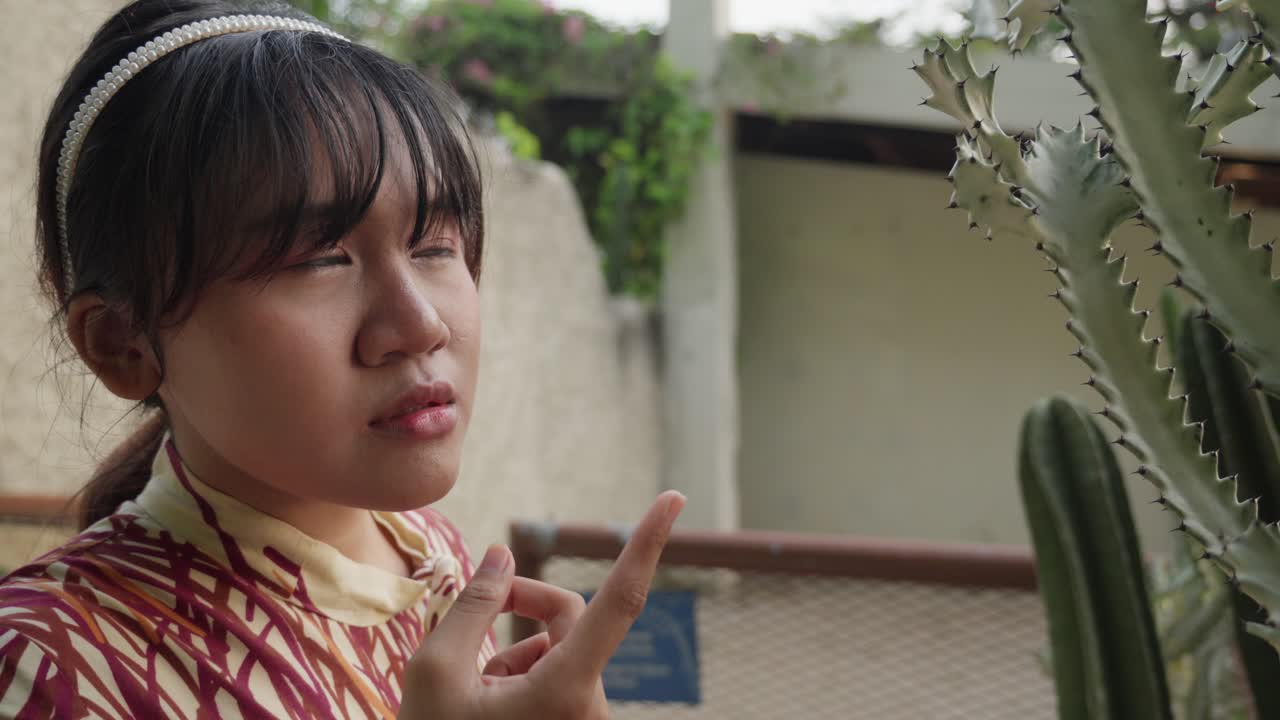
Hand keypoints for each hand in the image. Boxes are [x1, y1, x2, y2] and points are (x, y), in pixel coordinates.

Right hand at [398, 491, 685, 718]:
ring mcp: (586, 718)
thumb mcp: (435, 670)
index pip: (620, 600)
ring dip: (514, 650)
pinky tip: (486, 701)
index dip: (647, 543)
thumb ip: (473, 603)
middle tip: (482, 598)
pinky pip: (558, 675)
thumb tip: (502, 553)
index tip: (674, 497)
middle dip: (525, 602)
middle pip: (570, 618)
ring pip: (560, 648)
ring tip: (474, 687)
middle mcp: (589, 706)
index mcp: (566, 691)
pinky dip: (521, 673)